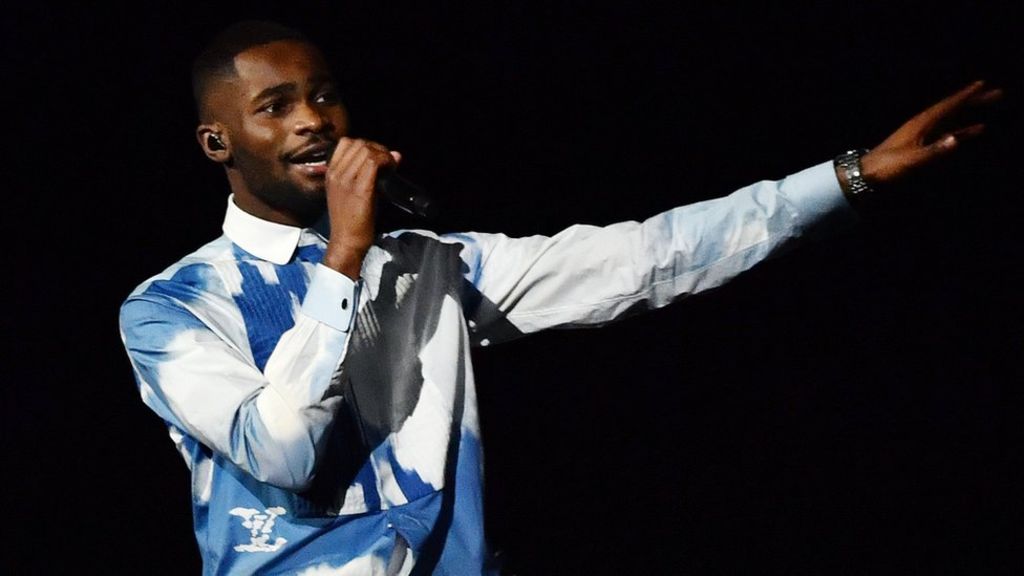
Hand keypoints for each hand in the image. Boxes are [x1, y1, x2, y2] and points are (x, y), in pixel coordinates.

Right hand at [322, 138, 400, 278]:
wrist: (346, 242)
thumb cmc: (352, 221)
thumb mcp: (353, 193)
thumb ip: (369, 174)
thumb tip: (395, 155)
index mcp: (331, 173)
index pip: (346, 143)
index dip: (366, 145)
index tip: (377, 157)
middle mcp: (336, 174)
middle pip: (358, 143)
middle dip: (377, 148)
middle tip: (387, 161)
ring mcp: (346, 181)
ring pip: (366, 150)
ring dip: (383, 154)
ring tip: (390, 166)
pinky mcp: (359, 190)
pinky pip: (373, 163)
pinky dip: (385, 161)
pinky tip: (391, 170)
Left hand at [858, 80, 1002, 189]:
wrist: (866, 175)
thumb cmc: (887, 167)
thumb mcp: (911, 161)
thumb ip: (934, 152)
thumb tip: (956, 139)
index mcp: (920, 124)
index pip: (947, 106)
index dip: (965, 96)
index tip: (983, 84)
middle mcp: (922, 125)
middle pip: (952, 109)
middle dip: (974, 100)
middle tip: (996, 93)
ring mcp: (921, 134)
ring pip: (951, 119)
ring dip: (969, 113)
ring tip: (988, 105)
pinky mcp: (920, 145)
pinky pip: (945, 133)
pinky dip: (960, 130)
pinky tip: (971, 132)